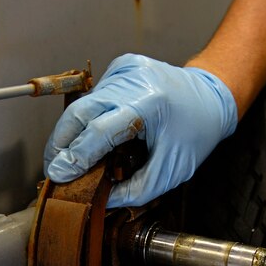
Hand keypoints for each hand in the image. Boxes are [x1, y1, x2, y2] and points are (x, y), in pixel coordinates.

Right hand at [43, 54, 237, 207]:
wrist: (211, 97)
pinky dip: (89, 116)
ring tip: (72, 157)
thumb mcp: (171, 170)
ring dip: (73, 132)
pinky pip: (95, 95)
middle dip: (61, 144)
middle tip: (54, 168)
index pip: (99, 132)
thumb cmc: (195, 133)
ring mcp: (126, 69)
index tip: (59, 176)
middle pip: (79, 113)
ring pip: (83, 104)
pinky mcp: (122, 65)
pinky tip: (97, 131)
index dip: (75, 157)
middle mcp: (134, 81)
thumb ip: (135, 190)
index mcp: (149, 105)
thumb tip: (101, 201)